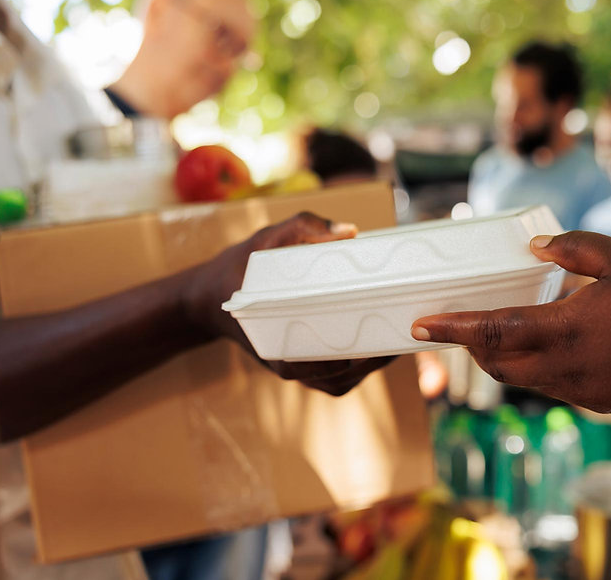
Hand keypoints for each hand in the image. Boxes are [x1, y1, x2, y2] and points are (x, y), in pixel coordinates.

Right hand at [182, 211, 394, 394]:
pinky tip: (379, 348)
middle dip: (375, 360)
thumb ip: (304, 227)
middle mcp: (286, 364)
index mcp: (276, 342)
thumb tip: (350, 232)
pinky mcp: (296, 367)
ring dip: (371, 369)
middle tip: (403, 334)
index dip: (360, 359)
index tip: (386, 341)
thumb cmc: (240, 268)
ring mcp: (292, 368)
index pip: (325, 364)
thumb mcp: (266, 238)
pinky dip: (357, 370)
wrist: (206, 297)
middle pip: (341, 376)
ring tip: (397, 341)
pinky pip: (333, 379)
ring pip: (340, 382)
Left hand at [411, 231, 610, 412]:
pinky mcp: (600, 402)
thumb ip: (571, 249)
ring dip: (502, 358)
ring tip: (494, 331)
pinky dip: (535, 367)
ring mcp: (583, 391)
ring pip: (524, 378)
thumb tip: (535, 250)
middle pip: (498, 364)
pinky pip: (552, 386)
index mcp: (567, 329)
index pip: (493, 332)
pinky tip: (545, 344)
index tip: (420, 325)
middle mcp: (568, 369)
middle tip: (453, 325)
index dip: (453, 328)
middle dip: (470, 346)